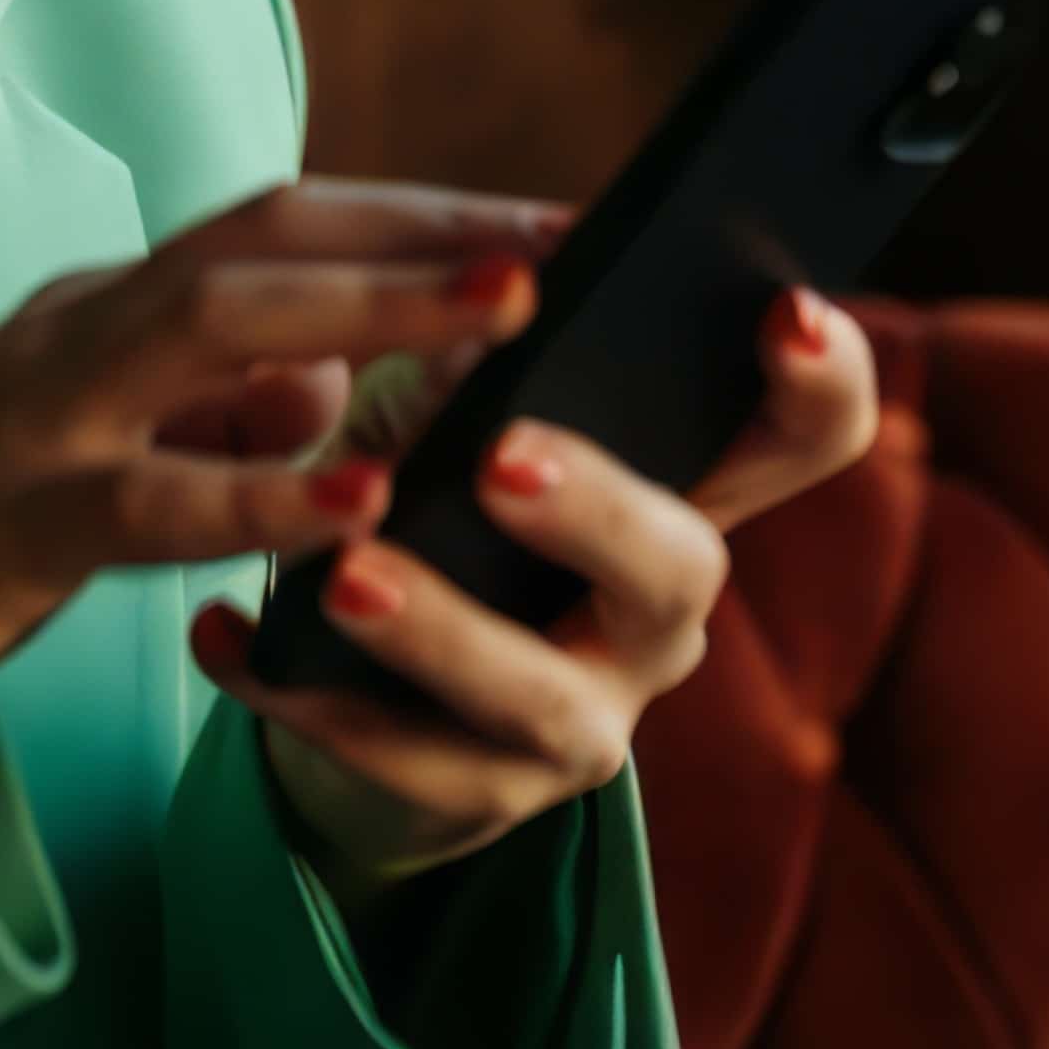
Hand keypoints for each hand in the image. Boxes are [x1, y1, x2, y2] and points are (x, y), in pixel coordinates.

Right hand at [0, 181, 560, 743]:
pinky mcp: (6, 526)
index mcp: (109, 308)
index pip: (282, 224)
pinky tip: (361, 507)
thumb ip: (215, 409)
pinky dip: (262, 496)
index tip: (558, 226)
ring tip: (502, 320)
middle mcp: (77, 329)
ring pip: (208, 326)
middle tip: (560, 247)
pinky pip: (145, 501)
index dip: (422, 217)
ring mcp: (35, 415)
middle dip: (420, 234)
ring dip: (369, 311)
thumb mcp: (104, 449)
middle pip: (262, 238)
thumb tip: (340, 385)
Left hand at [188, 263, 881, 915]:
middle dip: (597, 508)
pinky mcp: (477, 795)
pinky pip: (396, 761)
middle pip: (681, 568)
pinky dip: (303, 697)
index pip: (799, 439)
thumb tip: (499, 253)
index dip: (822, 383)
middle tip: (500, 454)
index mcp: (676, 494)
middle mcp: (656, 616)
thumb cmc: (442, 508)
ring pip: (541, 697)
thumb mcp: (473, 409)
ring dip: (442, 632)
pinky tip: (226, 638)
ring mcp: (581, 718)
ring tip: (345, 578)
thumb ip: (495, 342)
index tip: (785, 312)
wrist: (373, 695)